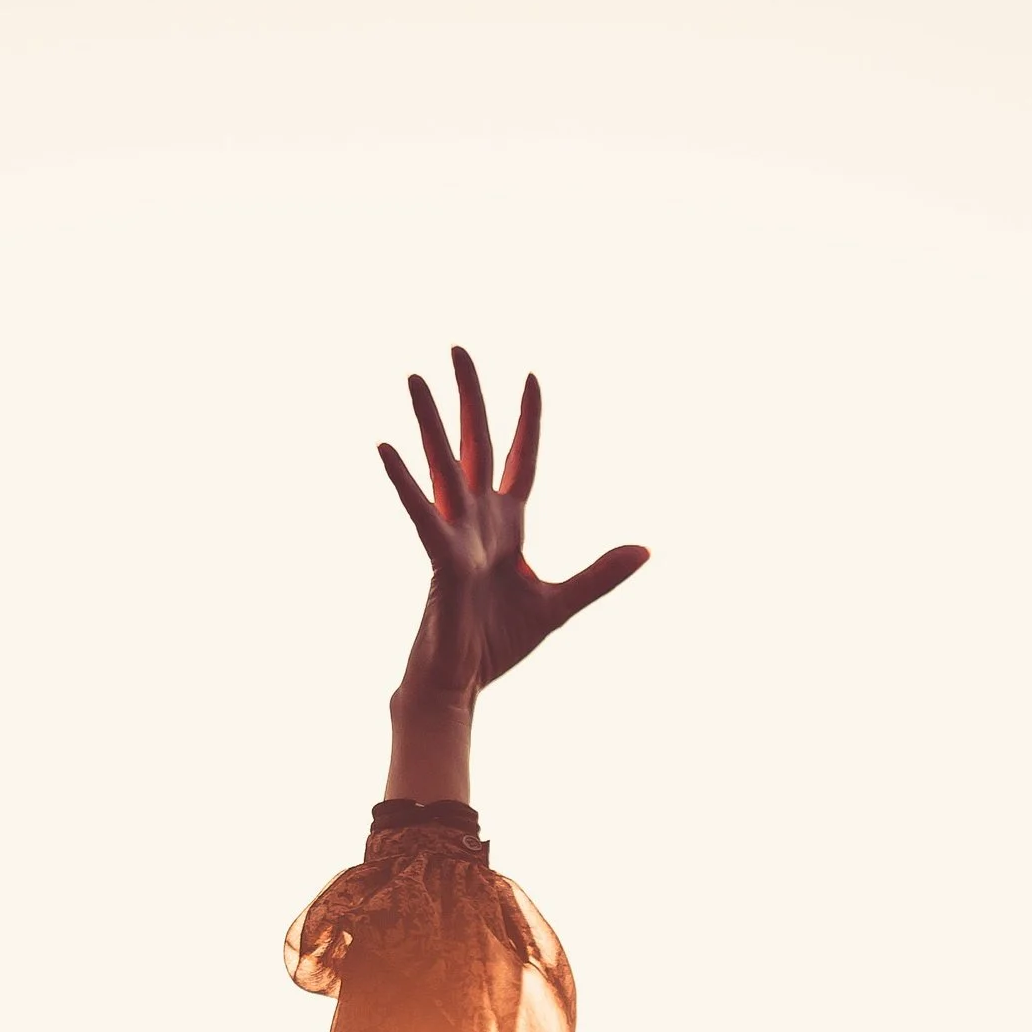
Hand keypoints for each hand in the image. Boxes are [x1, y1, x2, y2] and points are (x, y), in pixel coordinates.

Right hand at [380, 350, 647, 707]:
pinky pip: (419, 510)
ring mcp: (455, 533)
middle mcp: (477, 519)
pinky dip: (403, 480)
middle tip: (458, 348)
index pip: (520, 458)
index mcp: (507, 525)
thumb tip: (646, 549)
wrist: (463, 683)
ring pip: (443, 464)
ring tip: (415, 377)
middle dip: (470, 396)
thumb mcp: (560, 603)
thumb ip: (600, 575)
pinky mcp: (439, 557)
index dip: (527, 420)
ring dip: (429, 420)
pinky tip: (385, 446)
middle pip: (475, 443)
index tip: (532, 378)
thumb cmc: (499, 644)